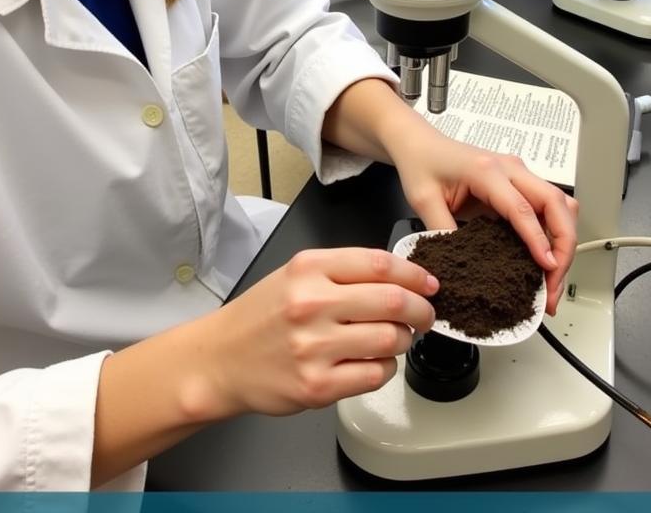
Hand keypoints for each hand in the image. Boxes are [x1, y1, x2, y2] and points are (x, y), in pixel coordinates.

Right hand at [201, 248, 437, 416]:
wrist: (221, 359)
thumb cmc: (262, 316)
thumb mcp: (296, 275)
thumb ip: (343, 271)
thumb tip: (402, 278)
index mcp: (309, 268)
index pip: (380, 264)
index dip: (415, 274)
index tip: (429, 283)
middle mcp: (312, 303)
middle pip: (393, 301)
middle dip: (421, 309)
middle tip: (424, 315)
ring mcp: (314, 347)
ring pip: (390, 340)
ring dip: (402, 340)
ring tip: (392, 339)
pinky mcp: (317, 385)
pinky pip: (376, 374)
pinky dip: (385, 368)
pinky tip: (373, 361)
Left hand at [386, 126, 578, 313]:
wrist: (421, 144)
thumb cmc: (422, 164)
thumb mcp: (424, 201)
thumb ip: (443, 232)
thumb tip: (460, 267)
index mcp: (486, 171)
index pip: (523, 208)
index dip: (539, 241)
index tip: (548, 268)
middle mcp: (510, 168)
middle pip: (556, 204)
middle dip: (564, 246)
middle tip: (553, 283)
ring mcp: (518, 173)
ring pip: (560, 205)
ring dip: (564, 241)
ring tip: (551, 278)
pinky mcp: (519, 183)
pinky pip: (547, 208)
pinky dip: (554, 234)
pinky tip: (544, 260)